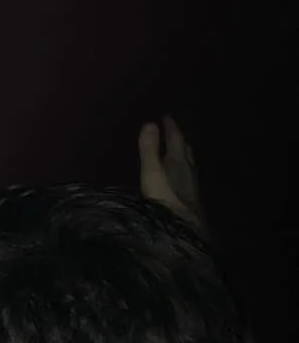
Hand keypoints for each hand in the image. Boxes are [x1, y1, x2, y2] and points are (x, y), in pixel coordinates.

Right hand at [138, 114, 207, 237]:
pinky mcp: (192, 197)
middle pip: (185, 150)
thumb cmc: (164, 197)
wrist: (183, 226)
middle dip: (179, 139)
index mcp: (178, 160)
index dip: (171, 127)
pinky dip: (184, 170)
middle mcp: (188, 169)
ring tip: (178, 151)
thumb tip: (150, 123)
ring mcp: (191, 184)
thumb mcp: (152, 171)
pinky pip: (188, 177)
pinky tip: (181, 178)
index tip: (167, 116)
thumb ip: (150, 149)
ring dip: (183, 155)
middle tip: (174, 131)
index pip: (176, 138)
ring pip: (189, 163)